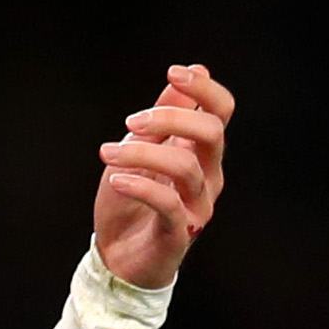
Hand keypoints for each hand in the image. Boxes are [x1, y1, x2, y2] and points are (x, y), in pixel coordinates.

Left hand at [94, 64, 235, 288]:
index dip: (204, 89)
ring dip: (142, 153)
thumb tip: (192, 71)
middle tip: (130, 122)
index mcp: (200, 151)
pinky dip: (140, 186)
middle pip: (211, 133)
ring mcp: (198, 206)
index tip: (174, 73)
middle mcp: (208, 176)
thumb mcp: (138, 150)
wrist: (117, 258)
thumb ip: (164, 116)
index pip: (221, 112)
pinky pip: (169, 203)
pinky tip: (117, 181)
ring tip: (107, 153)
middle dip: (170, 118)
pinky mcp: (181, 233)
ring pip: (185, 166)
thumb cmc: (129, 201)